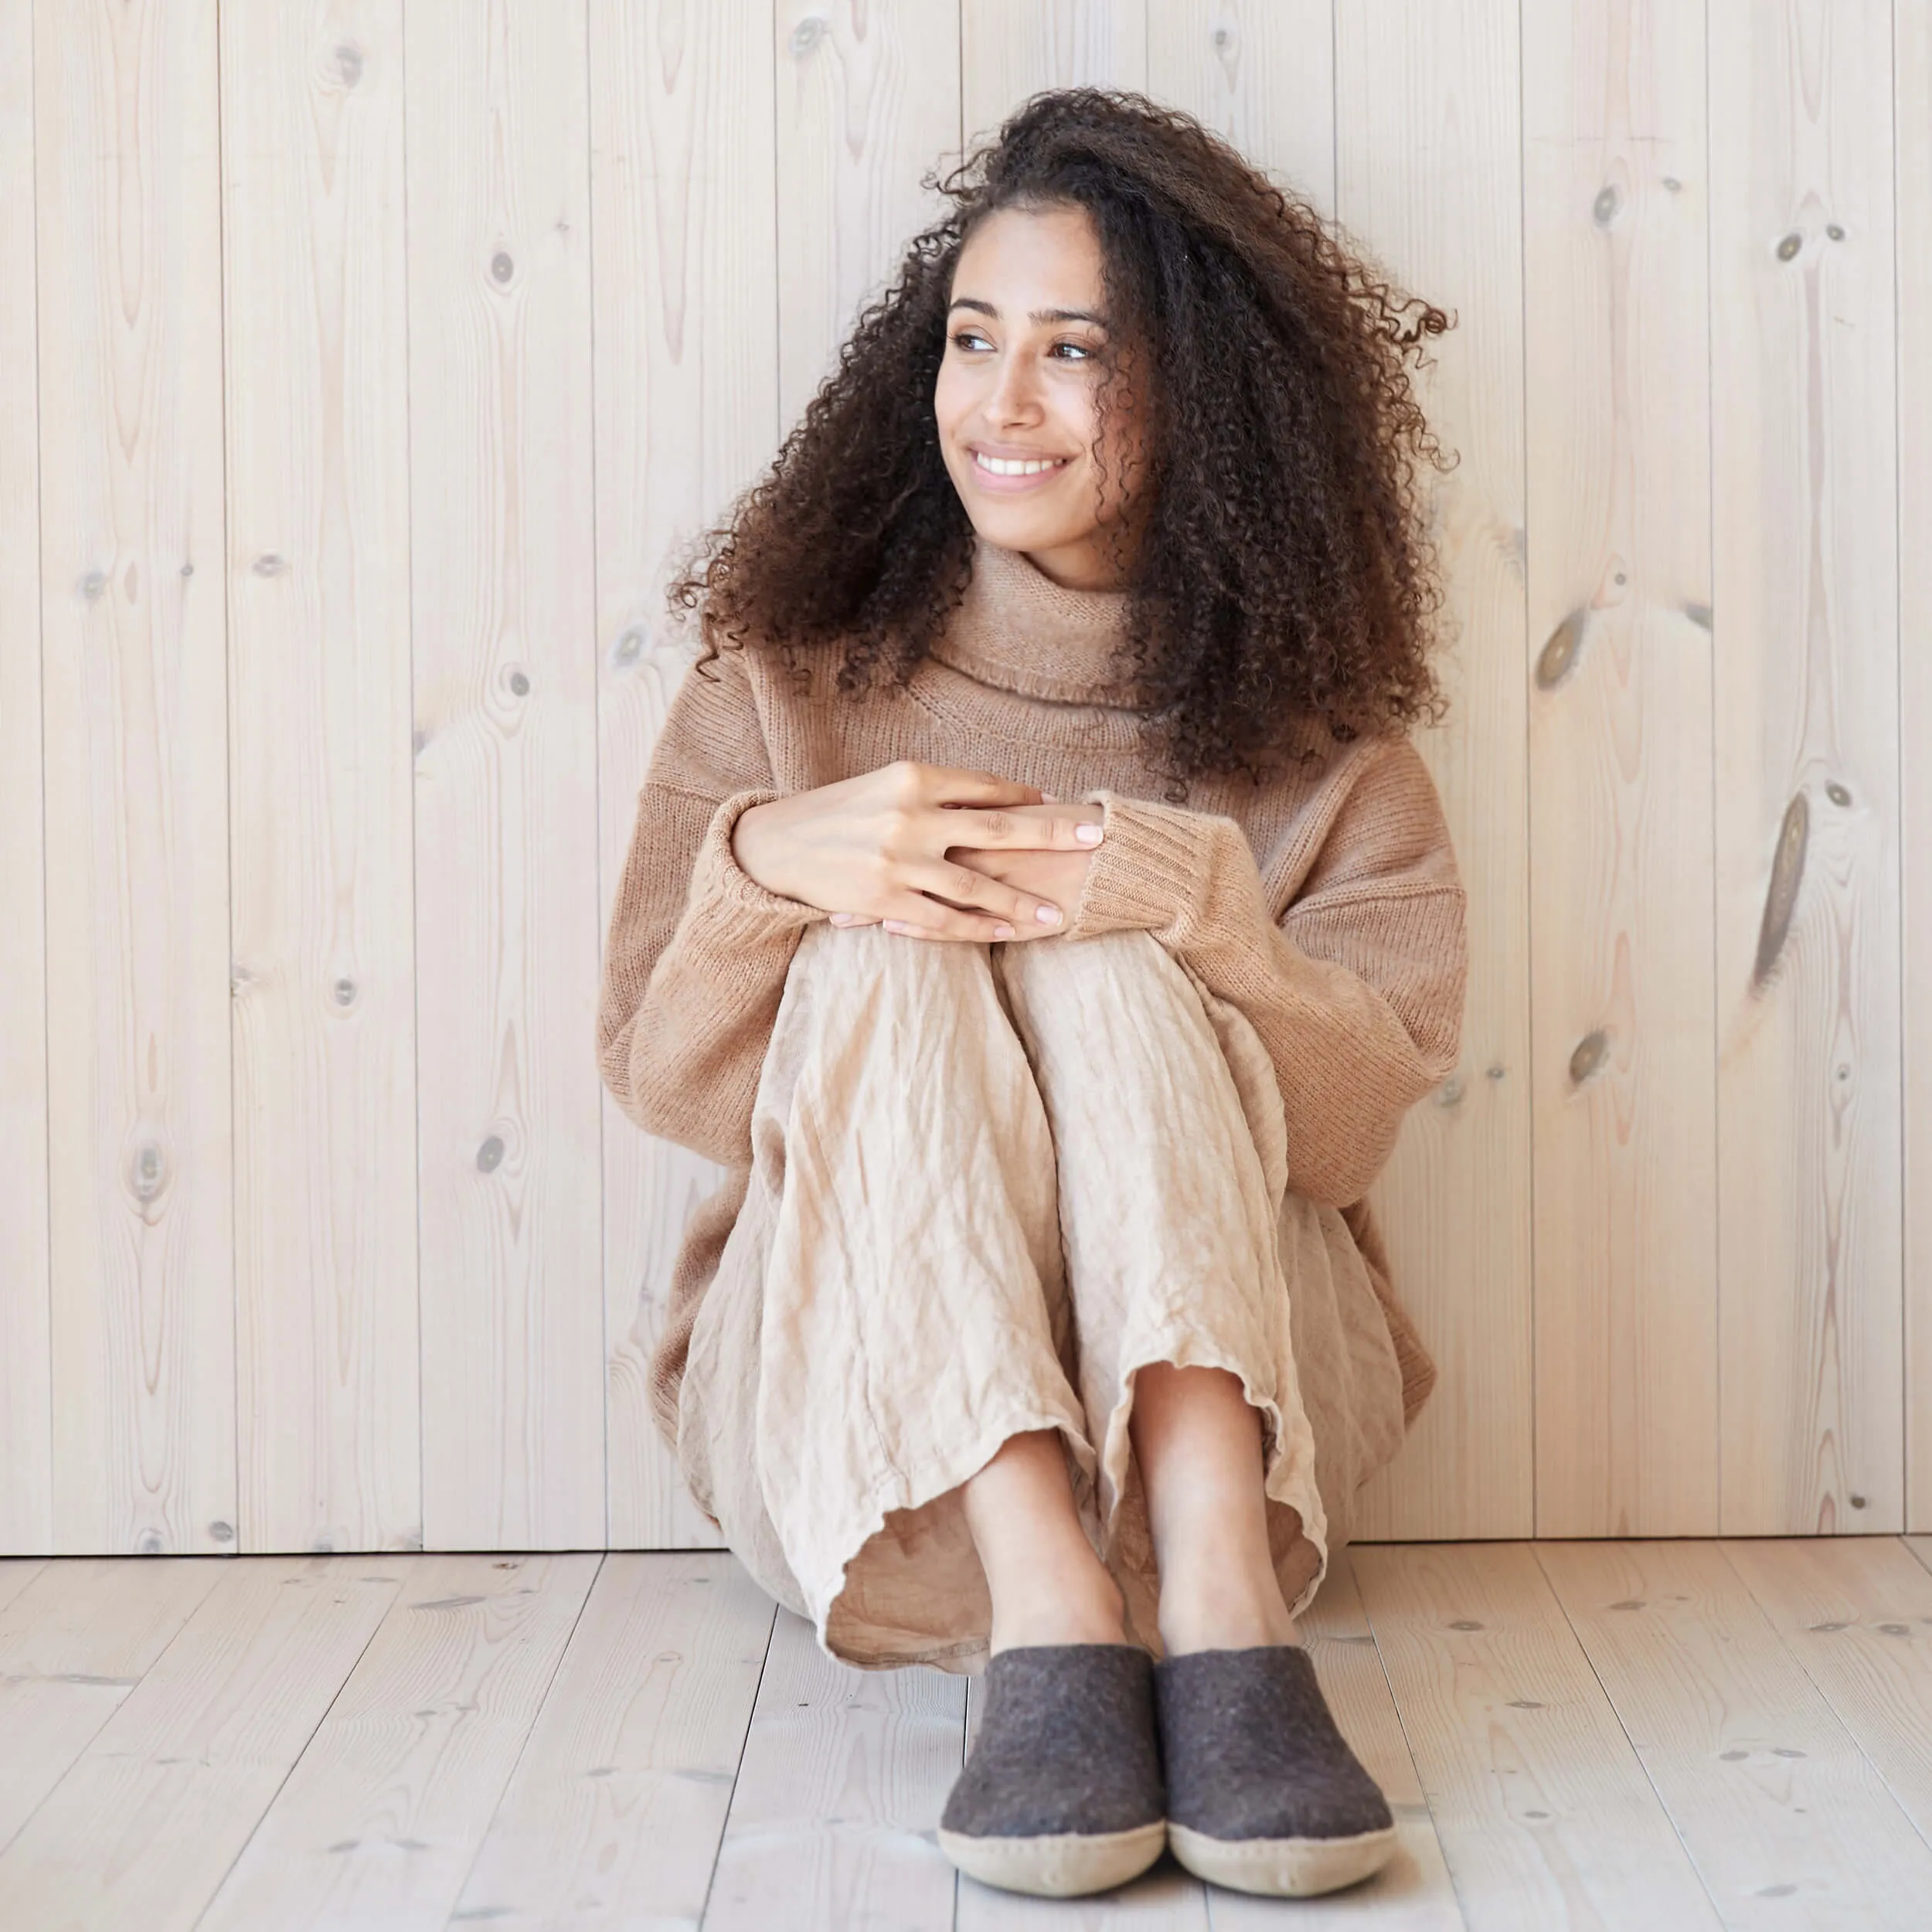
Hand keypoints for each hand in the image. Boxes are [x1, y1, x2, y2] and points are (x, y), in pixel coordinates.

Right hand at [730, 761, 1104, 942]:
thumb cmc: (840, 811)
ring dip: (1020, 902)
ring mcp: (898, 861)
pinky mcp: (884, 900)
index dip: (1026, 799)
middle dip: (1051, 836)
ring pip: (975, 887)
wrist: (778, 844)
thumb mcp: (886, 785)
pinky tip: (1007, 934)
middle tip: (1094, 839)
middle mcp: (910, 815)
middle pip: (997, 829)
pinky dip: (979, 928)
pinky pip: (943, 920)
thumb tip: (1001, 803)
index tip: (1058, 806)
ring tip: (1056, 915)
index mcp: (913, 777)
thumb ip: (939, 793)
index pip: (985, 788)